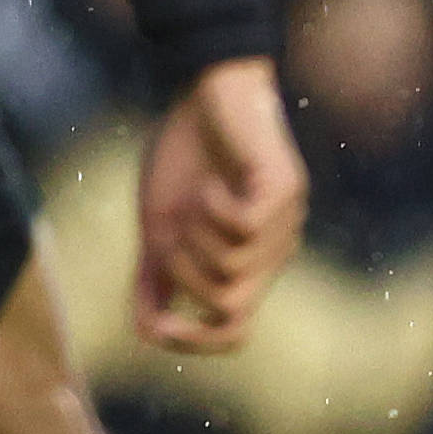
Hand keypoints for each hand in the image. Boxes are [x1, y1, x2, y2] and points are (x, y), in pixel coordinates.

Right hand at [134, 54, 306, 355]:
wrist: (208, 92)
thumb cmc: (185, 157)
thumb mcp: (158, 226)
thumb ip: (154, 278)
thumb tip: (146, 333)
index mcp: (246, 265)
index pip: (235, 331)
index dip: (197, 340)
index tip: (157, 325)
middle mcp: (273, 252)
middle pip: (229, 308)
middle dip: (183, 274)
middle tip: (169, 232)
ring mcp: (286, 224)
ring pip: (234, 270)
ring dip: (194, 237)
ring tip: (191, 198)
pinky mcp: (285, 191)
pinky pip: (243, 227)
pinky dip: (212, 208)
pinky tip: (210, 183)